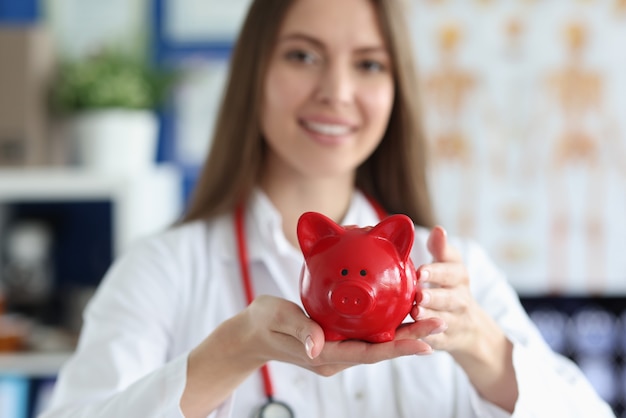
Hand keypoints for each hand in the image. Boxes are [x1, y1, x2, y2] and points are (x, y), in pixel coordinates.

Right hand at [241, 295, 442, 376]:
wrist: (251, 335)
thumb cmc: (262, 325)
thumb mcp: (276, 319)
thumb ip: (298, 329)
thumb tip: (316, 345)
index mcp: (324, 354)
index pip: (368, 354)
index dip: (399, 349)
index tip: (426, 343)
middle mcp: (336, 356)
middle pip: (380, 349)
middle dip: (411, 338)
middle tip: (441, 322)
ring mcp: (337, 350)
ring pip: (376, 343)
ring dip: (403, 332)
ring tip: (430, 316)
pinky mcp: (336, 341)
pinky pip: (365, 335)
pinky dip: (385, 325)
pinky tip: (400, 310)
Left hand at [411, 226, 493, 356]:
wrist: (470, 326)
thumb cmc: (449, 287)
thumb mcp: (449, 266)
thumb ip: (441, 249)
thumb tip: (438, 229)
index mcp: (459, 277)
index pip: (453, 271)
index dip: (438, 272)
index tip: (421, 271)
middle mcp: (461, 299)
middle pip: (451, 298)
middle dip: (435, 296)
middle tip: (419, 295)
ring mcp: (456, 321)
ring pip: (444, 320)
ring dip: (430, 317)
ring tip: (415, 312)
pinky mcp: (448, 340)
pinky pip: (438, 341)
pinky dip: (426, 339)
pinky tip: (413, 337)